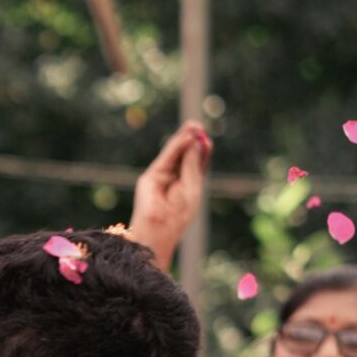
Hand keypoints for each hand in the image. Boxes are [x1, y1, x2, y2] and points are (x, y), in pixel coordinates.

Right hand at [125, 120, 211, 269]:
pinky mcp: (150, 177)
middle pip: (183, 155)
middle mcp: (174, 179)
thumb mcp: (192, 187)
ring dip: (183, 139)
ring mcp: (161, 177)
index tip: (206, 138)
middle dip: (190, 140)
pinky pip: (166, 159)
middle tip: (197, 125)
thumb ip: (193, 164)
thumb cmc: (178, 215)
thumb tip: (195, 142)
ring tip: (193, 127)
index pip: (196, 162)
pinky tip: (184, 138)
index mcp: (188, 185)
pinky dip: (175, 147)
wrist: (158, 231)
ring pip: (174, 154)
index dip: (200, 149)